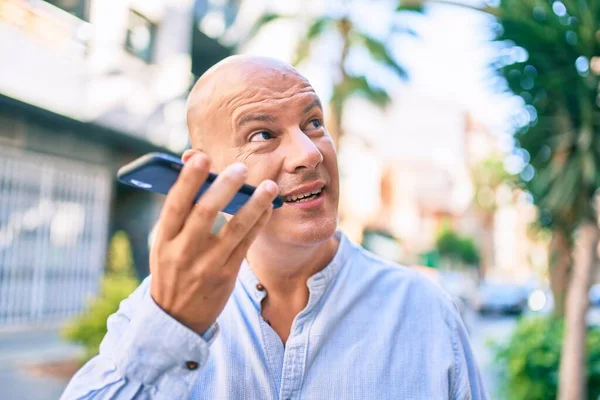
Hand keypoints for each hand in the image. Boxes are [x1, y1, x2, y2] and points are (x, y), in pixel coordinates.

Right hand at [149, 151, 278, 333]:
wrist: (176, 318)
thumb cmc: (172, 269)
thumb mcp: (164, 244)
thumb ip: (178, 213)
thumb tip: (193, 167)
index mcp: (163, 240)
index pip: (174, 204)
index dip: (187, 180)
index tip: (200, 157)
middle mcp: (183, 251)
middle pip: (205, 213)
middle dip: (224, 187)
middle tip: (240, 168)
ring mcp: (207, 264)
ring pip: (234, 228)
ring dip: (254, 204)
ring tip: (268, 185)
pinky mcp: (227, 274)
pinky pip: (247, 243)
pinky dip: (259, 221)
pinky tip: (268, 206)